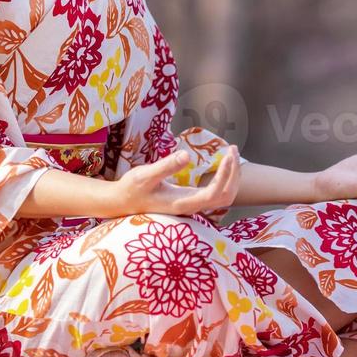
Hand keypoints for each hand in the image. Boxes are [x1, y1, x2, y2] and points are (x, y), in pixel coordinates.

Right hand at [112, 144, 240, 216]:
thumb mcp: (145, 175)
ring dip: (232, 176)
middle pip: (225, 197)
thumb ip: (166, 166)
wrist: (123, 201)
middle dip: (233, 173)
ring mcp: (192, 204)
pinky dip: (225, 178)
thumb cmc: (132, 188)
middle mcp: (191, 206)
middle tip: (232, 149)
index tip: (227, 154)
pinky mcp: (191, 199)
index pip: (214, 193)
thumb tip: (186, 155)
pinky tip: (222, 163)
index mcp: (182, 202)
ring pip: (224, 197)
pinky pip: (217, 193)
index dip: (225, 175)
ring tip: (230, 152)